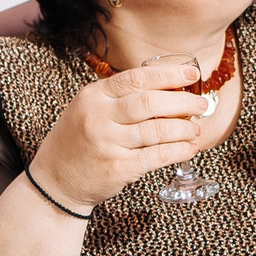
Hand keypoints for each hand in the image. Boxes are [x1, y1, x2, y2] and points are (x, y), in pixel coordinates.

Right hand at [26, 58, 214, 209]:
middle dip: (183, 103)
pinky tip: (189, 148)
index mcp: (94, 96)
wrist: (54, 180)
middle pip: (150, 103)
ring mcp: (108, 144)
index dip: (169, 76)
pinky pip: (156, 157)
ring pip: (157, 131)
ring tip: (196, 128)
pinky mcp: (117, 168)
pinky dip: (178, 151)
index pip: (137, 79)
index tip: (192, 76)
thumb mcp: (90, 108)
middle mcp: (99, 117)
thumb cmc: (78, 140)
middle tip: (201, 105)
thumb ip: (120, 96)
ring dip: (183, 129)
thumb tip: (169, 87)